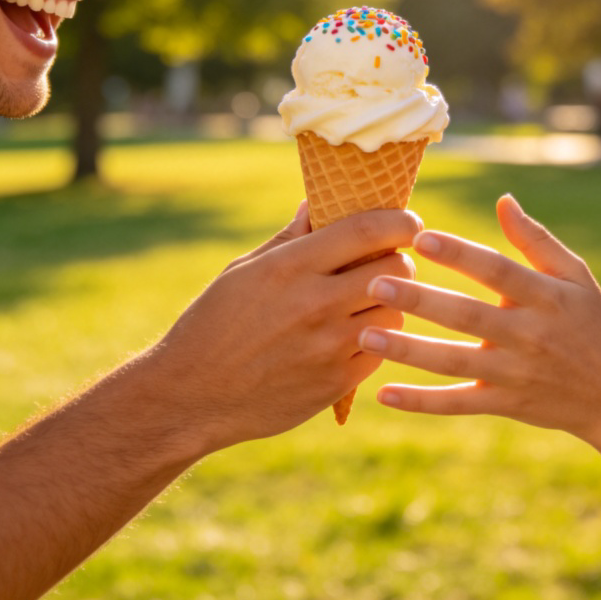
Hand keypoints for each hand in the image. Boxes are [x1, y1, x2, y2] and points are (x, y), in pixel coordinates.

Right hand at [159, 202, 421, 452]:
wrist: (192, 396)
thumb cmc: (213, 324)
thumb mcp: (243, 271)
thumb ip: (289, 238)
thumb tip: (317, 203)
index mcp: (291, 266)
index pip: (367, 230)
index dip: (399, 221)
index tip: (408, 222)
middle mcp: (315, 302)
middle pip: (394, 268)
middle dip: (398, 260)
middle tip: (386, 263)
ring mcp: (329, 345)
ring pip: (395, 311)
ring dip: (389, 302)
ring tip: (368, 300)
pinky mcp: (337, 382)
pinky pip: (382, 350)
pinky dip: (376, 338)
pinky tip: (354, 334)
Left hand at [357, 194, 600, 447]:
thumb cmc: (593, 324)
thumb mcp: (576, 277)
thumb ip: (536, 240)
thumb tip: (502, 199)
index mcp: (546, 297)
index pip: (497, 271)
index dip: (460, 253)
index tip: (420, 235)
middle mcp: (529, 336)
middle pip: (467, 316)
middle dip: (420, 299)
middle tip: (375, 281)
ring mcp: (515, 374)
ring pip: (453, 362)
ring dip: (408, 350)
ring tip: (366, 333)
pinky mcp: (505, 404)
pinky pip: (457, 404)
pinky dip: (420, 402)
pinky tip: (382, 394)